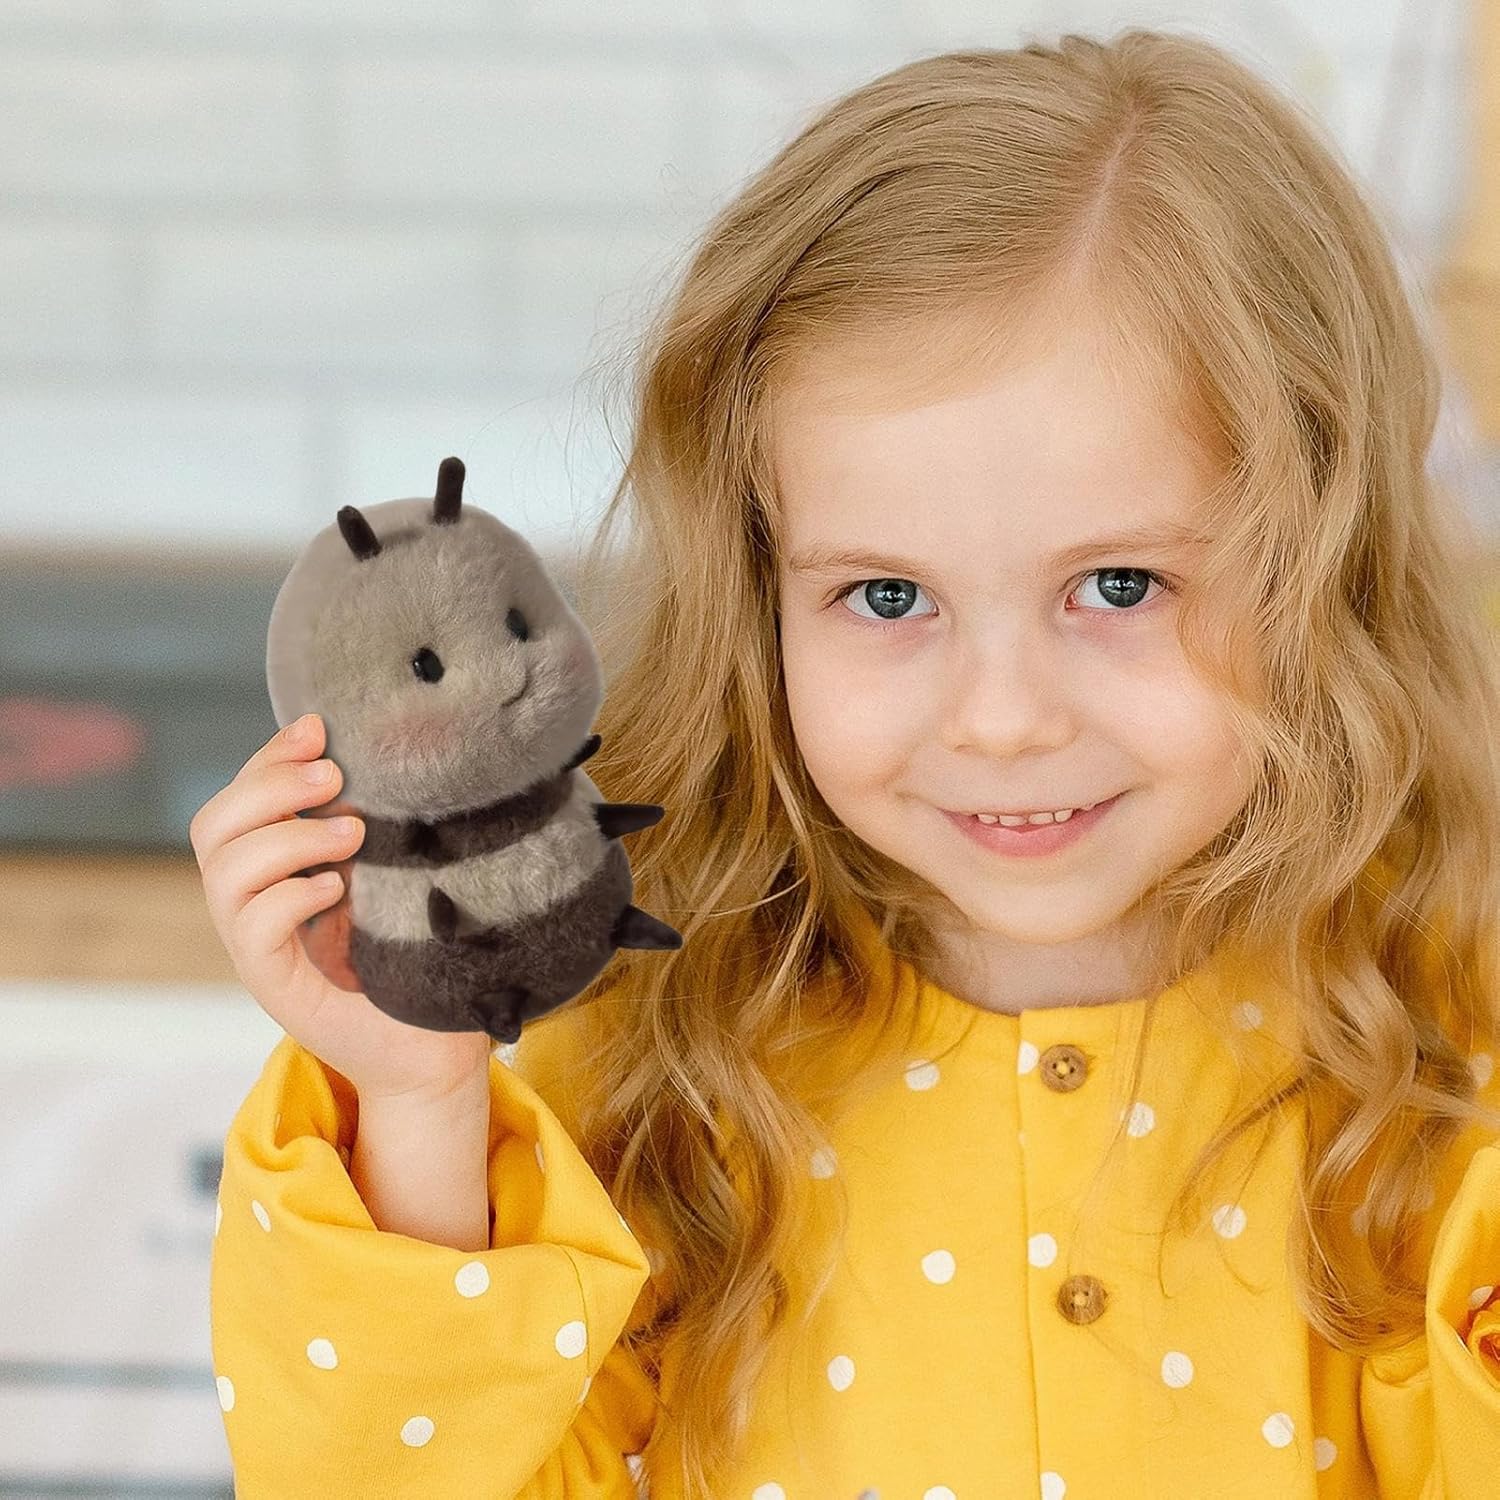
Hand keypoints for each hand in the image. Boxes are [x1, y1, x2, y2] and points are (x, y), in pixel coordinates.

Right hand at [189, 713, 493, 1101]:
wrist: (436, 1051)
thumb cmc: (428, 957)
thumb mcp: (403, 875)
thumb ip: (383, 825)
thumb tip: (399, 753)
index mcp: (279, 869)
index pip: (241, 799)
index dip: (269, 757)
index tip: (319, 727)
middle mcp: (257, 903)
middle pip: (213, 827)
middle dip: (268, 786)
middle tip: (335, 779)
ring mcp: (261, 947)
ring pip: (224, 872)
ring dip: (286, 838)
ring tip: (351, 836)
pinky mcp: (277, 986)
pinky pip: (252, 929)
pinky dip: (291, 896)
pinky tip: (338, 889)